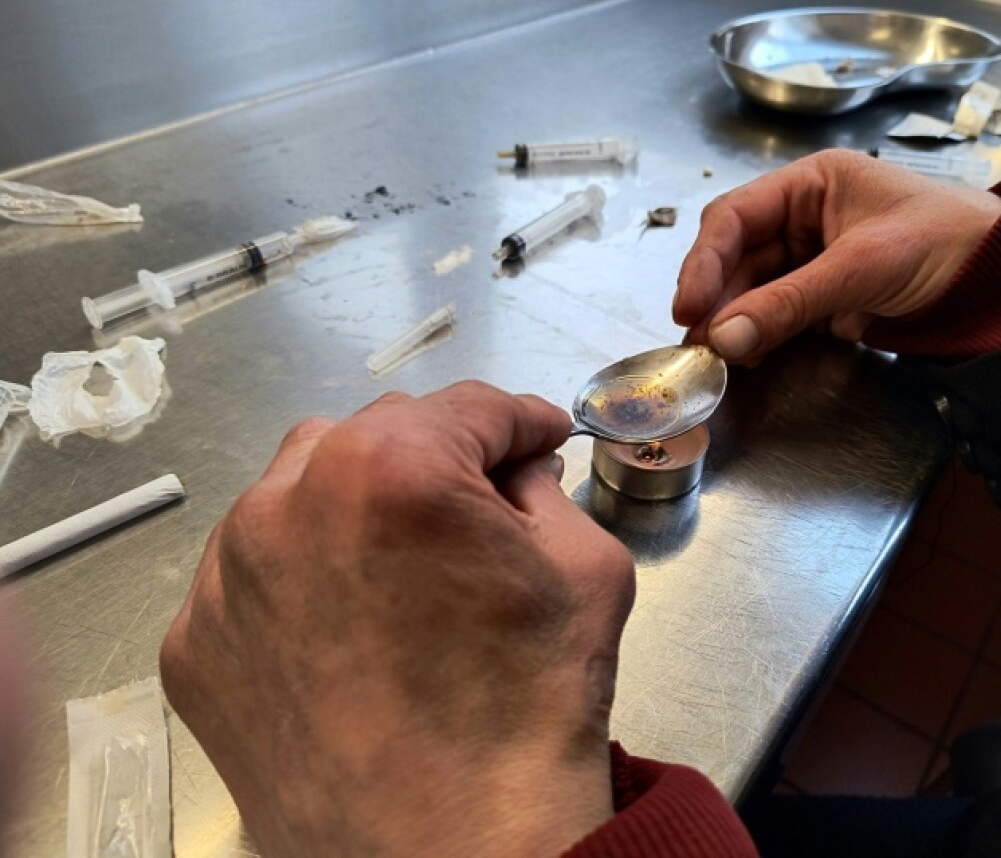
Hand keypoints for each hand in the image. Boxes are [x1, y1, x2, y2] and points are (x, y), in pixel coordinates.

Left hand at [161, 384, 634, 856]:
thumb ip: (544, 490)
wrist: (459, 855)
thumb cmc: (531, 713)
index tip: (539, 439)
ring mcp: (226, 578)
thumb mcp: (587, 569)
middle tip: (479, 505)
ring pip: (297, 491)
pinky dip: (300, 576)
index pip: (466, 408)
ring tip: (402, 564)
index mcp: (392, 470)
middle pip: (374, 433)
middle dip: (436, 456)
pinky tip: (346, 626)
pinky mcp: (194, 647)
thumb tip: (514, 470)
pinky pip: (250, 573)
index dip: (518, 420)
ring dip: (355, 503)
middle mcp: (286, 504)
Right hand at [673, 149, 1000, 363]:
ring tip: (721, 356)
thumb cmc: (948, 243)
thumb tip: (724, 337)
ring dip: (735, 321)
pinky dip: (761, 334)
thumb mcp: (862, 267)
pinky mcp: (827, 294)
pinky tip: (749, 354)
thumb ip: (789, 302)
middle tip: (698, 343)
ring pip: (754, 288)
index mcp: (813, 182)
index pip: (736, 216)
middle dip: (717, 299)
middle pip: (738, 255)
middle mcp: (805, 214)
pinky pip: (779, 312)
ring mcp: (814, 256)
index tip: (688, 308)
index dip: (704, 262)